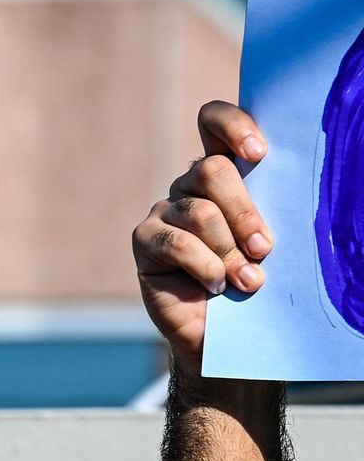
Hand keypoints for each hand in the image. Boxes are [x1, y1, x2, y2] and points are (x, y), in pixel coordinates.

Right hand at [133, 101, 274, 372]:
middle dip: (244, 211)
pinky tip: (217, 286)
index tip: (259, 152)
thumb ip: (276, 208)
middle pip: (211, 169)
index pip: (213, 123)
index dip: (232, 125)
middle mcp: (190, 187)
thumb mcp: (274, 240)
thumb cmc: (258, 283)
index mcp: (225, 175)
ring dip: (229, 250)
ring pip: (199, 211)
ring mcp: (164, 212)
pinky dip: (205, 266)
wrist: (224, 337)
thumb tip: (315, 190)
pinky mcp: (145, 241)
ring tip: (248, 280)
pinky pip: (176, 242)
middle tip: (265, 248)